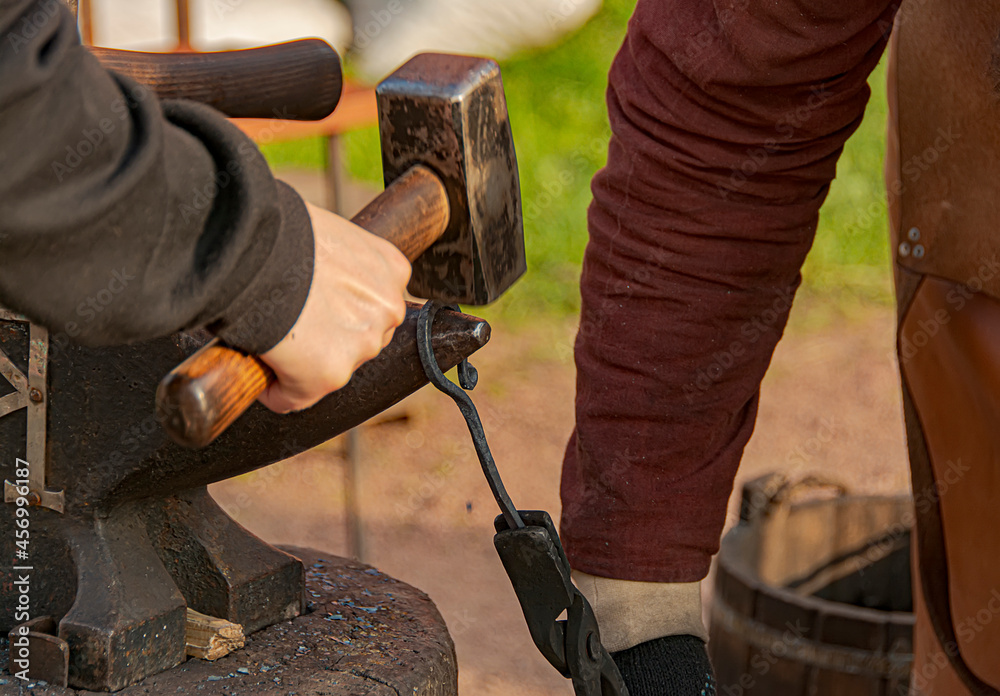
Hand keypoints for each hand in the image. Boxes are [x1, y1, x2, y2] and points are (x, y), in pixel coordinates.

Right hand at [258, 201, 409, 412]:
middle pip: (358, 338)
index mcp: (391, 270)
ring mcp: (363, 345)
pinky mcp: (330, 375)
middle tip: (290, 323)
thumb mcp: (324, 236)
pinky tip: (259, 366)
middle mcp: (388, 310)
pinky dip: (275, 390)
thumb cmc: (277, 233)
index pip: (371, 304)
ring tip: (272, 339)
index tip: (312, 305)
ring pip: (331, 368)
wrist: (254, 249)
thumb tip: (315, 276)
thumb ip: (335, 261)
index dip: (337, 307)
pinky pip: (296, 396)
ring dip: (303, 364)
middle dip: (328, 337)